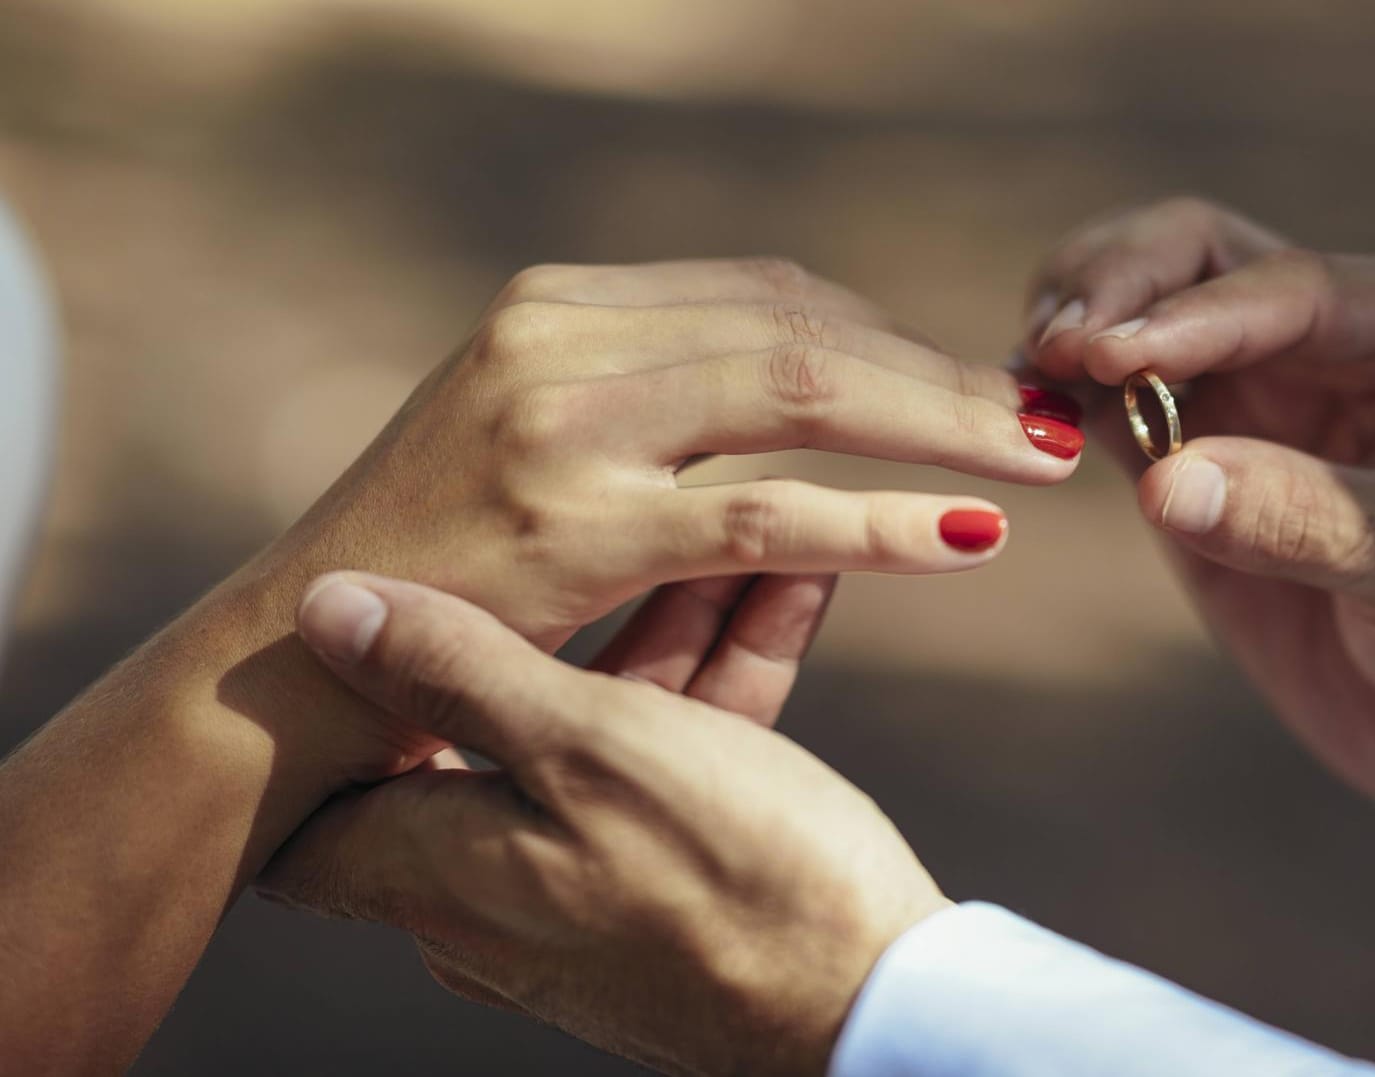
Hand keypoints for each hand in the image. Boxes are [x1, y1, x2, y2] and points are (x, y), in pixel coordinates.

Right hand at [217, 258, 1084, 779]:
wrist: (289, 667)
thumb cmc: (432, 568)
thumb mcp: (533, 444)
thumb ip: (649, 398)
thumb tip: (797, 381)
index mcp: (560, 306)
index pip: (769, 292)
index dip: (891, 337)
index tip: (976, 382)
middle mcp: (560, 338)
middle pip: (804, 327)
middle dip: (941, 374)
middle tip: (1050, 414)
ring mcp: (561, 424)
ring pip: (799, 393)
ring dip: (940, 426)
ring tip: (1042, 458)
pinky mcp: (568, 525)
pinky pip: (762, 514)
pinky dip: (880, 521)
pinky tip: (966, 539)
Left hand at [260, 571, 943, 1076]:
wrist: (878, 1007)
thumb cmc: (731, 880)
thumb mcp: (590, 747)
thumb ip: (458, 671)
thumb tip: (326, 610)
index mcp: (436, 869)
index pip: (319, 788)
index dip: (333, 691)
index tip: (379, 592)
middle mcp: (489, 898)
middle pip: (489, 724)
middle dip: (564, 609)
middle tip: (615, 514)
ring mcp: (584, 897)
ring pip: (601, 732)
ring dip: (670, 628)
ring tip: (741, 529)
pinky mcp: (672, 893)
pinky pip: (671, 767)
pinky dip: (717, 685)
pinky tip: (783, 586)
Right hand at [1022, 198, 1374, 879]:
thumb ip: (1304, 519)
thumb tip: (1166, 483)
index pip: (1287, 287)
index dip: (1190, 316)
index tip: (1108, 353)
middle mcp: (1334, 333)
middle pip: (1195, 256)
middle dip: (1116, 285)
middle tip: (1054, 345)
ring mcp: (1260, 393)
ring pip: (1141, 313)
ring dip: (1075, 329)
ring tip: (1026, 377)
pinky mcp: (1200, 460)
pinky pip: (1114, 406)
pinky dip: (1062, 403)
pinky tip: (1023, 421)